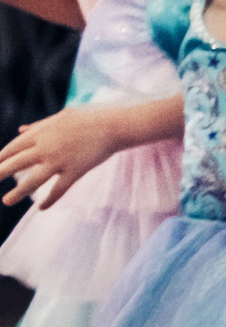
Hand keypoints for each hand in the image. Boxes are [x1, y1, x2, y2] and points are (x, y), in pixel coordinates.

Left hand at [0, 107, 132, 208]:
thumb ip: (38, 126)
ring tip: (6, 201)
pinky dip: (50, 199)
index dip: (0, 158)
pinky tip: (42, 208)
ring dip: (18, 192)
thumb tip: (20, 130)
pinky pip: (59, 188)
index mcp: (41, 133)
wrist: (114, 126)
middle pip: (16, 163)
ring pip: (34, 180)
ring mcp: (60, 161)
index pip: (12, 148)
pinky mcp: (75, 171)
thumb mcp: (60, 118)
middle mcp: (46, 148)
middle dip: (0, 173)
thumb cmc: (87, 119)